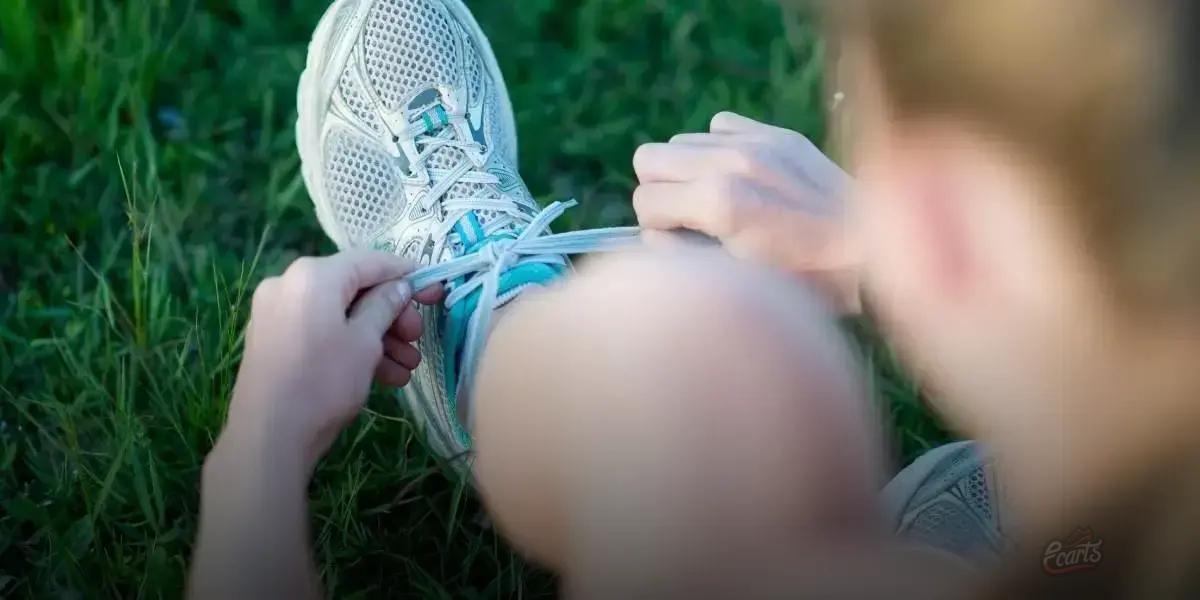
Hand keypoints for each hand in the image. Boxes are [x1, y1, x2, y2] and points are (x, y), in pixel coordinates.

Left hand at [222, 250, 441, 470]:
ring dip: (377, 337)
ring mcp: (276, 312)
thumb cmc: (323, 383)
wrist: (269, 438)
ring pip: (339, 314)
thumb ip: (385, 305)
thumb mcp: (365, 342)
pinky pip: (320, 331)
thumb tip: (399, 285)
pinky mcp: (272, 339)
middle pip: (354, 288)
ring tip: (407, 368)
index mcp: (313, 275)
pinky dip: (350, 346)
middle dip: (392, 315)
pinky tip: (383, 376)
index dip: (406, 274)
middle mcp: (288, 283)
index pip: (370, 261)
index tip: (433, 289)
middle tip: (417, 340)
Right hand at [633, 112, 861, 313]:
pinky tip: (744, 178)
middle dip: (661, 191)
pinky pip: (719, 125)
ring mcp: (755, 142)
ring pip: (681, 141)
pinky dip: (720, 148)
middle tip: (690, 218)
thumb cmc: (804, 279)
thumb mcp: (735, 279)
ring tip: (720, 200)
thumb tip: (657, 235)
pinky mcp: (777, 134)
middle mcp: (731, 162)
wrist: (871, 251)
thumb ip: (682, 253)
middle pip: (649, 158)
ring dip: (689, 170)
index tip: (682, 244)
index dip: (656, 228)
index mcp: (718, 202)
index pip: (645, 200)